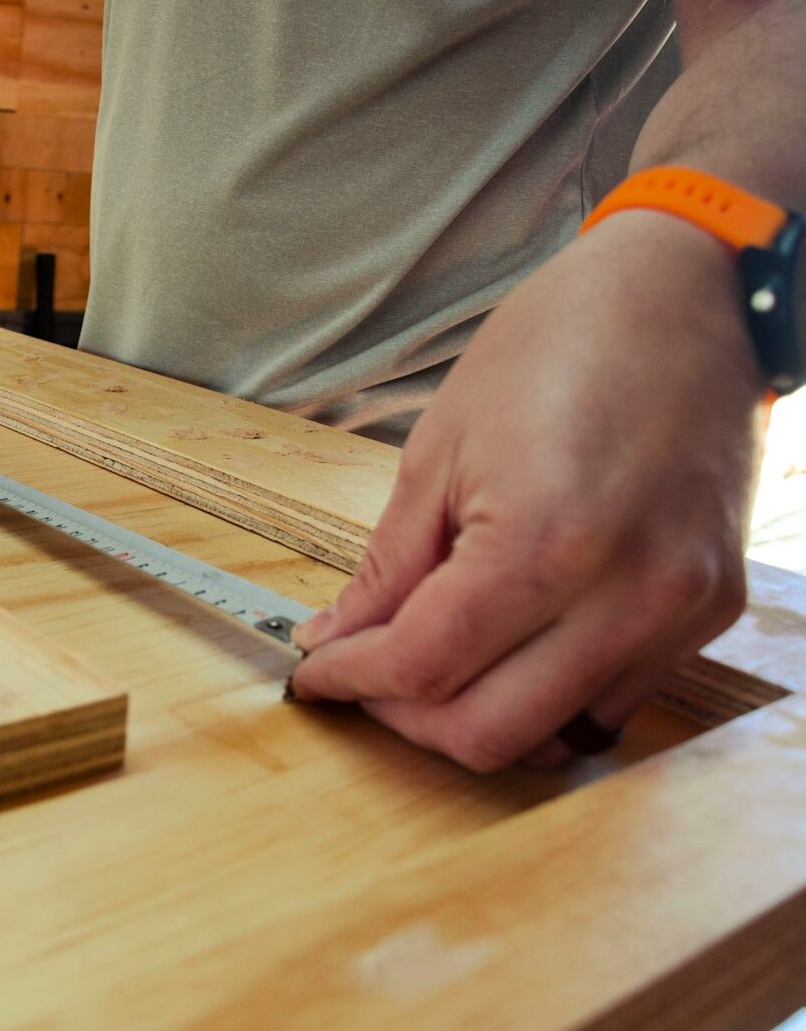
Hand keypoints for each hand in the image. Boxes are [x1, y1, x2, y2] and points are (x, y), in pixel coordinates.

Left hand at [289, 210, 762, 771]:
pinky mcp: (713, 611)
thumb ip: (387, 569)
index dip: (353, 680)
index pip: (425, 667)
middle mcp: (627, 595)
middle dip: (405, 718)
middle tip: (366, 675)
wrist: (680, 293)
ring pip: (554, 737)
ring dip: (476, 716)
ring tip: (434, 660)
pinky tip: (509, 646)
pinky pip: (611, 702)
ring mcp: (680, 611)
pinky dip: (545, 697)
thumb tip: (338, 640)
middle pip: (488, 733)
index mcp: (545, 542)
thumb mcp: (438, 452)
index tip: (317, 674)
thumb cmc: (552, 347)